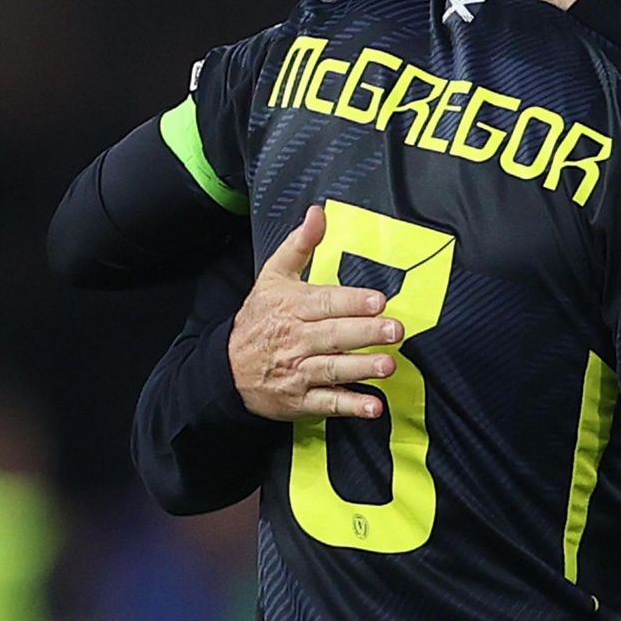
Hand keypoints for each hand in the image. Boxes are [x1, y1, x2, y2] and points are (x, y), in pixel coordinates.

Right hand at [229, 204, 402, 420]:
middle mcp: (295, 340)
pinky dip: (350, 406)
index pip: (325, 303)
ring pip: (333, 369)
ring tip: (388, 365)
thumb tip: (317, 214)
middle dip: (366, 333)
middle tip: (394, 330)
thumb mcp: (273, 277)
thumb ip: (300, 245)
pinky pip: (328, 403)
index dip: (352, 302)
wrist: (226, 367)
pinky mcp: (301, 400)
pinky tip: (372, 406)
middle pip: (334, 335)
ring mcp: (297, 372)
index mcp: (291, 307)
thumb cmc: (259, 319)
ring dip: (361, 368)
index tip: (377, 300)